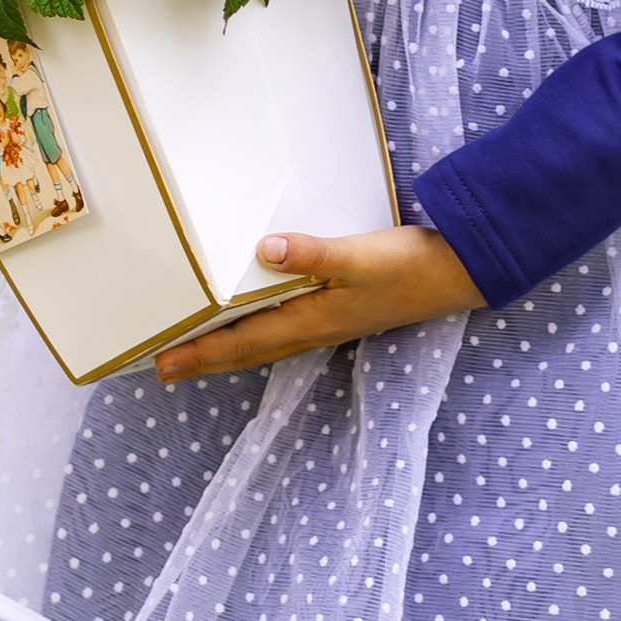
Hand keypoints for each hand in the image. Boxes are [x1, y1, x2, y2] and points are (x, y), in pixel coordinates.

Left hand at [153, 225, 483, 380]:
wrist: (458, 274)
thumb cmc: (410, 266)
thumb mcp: (358, 255)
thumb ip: (311, 254)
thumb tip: (262, 250)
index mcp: (311, 320)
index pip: (241, 342)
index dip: (199, 353)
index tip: (162, 363)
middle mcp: (315, 330)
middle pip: (246, 352)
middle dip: (204, 362)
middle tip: (164, 370)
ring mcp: (330, 326)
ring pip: (264, 346)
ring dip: (228, 353)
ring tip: (198, 356)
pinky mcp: (342, 315)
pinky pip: (284, 335)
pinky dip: (258, 338)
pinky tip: (258, 329)